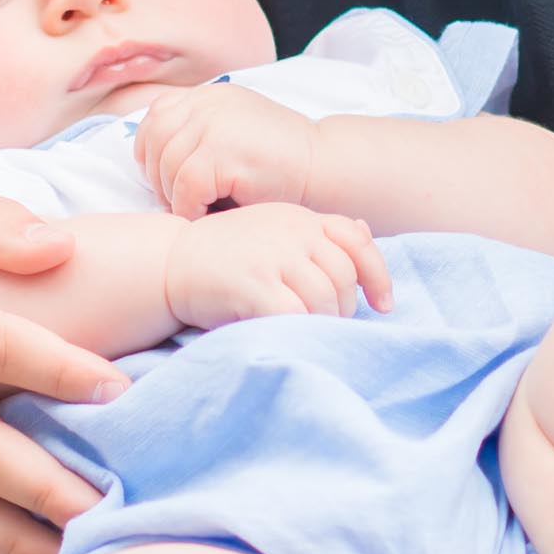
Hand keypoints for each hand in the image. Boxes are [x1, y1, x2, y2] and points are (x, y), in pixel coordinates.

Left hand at [136, 83, 321, 216]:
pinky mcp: (222, 153)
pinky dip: (189, 208)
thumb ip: (200, 132)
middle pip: (155, 140)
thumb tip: (150, 158)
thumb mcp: (235, 131)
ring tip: (195, 210)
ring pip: (167, 167)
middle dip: (158, 177)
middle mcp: (208, 103)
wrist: (324, 168)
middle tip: (178, 201)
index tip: (164, 176)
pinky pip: (185, 187)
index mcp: (209, 95)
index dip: (151, 149)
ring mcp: (215, 125)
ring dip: (174, 196)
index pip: (157, 115)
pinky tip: (207, 215)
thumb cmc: (280, 163)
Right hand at [164, 201, 391, 327]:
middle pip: (344, 275)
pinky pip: (294, 314)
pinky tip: (289, 336)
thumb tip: (363, 233)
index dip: (378, 275)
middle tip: (330, 325)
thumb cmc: (226, 255)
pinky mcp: (252, 283)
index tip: (383, 305)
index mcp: (300, 217)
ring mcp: (272, 255)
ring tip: (310, 333)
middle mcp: (292, 231)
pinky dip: (300, 330)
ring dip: (325, 324)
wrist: (169, 262)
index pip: (357, 240)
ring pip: (325, 298)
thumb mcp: (273, 230)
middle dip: (345, 307)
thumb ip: (315, 234)